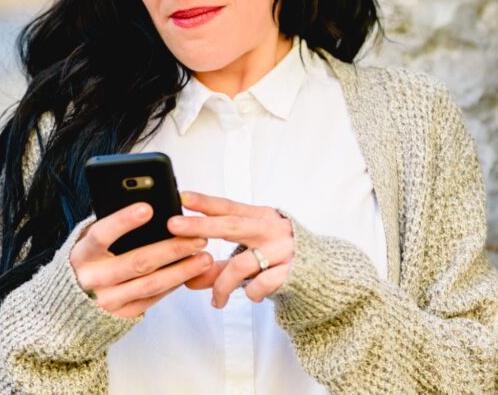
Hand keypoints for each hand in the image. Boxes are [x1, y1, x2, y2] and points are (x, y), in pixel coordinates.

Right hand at [70, 202, 212, 318]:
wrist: (68, 304)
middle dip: (171, 248)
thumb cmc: (89, 261)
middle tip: (197, 236)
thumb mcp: (90, 242)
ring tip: (204, 257)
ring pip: (151, 283)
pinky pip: (152, 297)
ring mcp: (107, 300)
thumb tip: (149, 208)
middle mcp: (92, 279)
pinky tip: (190, 272)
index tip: (148, 208)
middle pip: (137, 262)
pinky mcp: (122, 315)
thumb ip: (111, 227)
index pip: (102, 234)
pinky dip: (174, 284)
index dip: (124, 221)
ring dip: (182, 270)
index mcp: (82, 254)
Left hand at [170, 191, 293, 307]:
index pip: (229, 206)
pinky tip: (249, 295)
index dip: (206, 202)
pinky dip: (250, 292)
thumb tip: (188, 278)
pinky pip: (261, 284)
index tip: (182, 196)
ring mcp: (282, 250)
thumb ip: (220, 266)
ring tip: (216, 300)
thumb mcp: (250, 254)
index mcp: (261, 217)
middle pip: (232, 225)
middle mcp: (271, 229)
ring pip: (242, 264)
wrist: (322, 272)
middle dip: (201, 225)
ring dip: (222, 284)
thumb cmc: (279, 257)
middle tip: (175, 226)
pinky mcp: (290, 272)